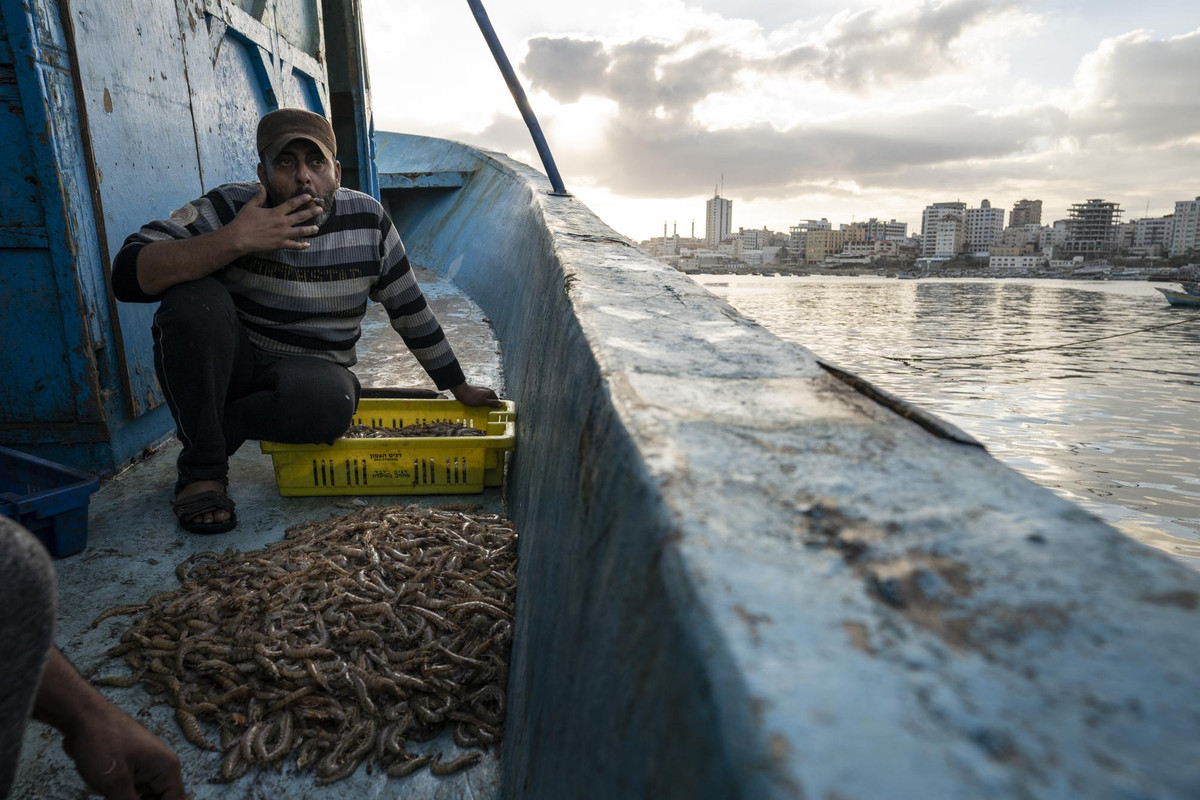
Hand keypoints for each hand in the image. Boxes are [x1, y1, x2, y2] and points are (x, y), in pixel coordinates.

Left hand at [62, 701, 185, 799]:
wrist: (82, 715)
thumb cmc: (102, 744)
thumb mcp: (115, 783)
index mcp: (167, 768)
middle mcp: (162, 766)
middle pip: (161, 799)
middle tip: (117, 798)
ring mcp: (146, 765)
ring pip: (145, 796)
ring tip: (111, 793)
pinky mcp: (132, 765)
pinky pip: (134, 789)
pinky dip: (123, 796)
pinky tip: (106, 791)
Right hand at [226, 184, 321, 252]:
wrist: (239, 238)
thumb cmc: (243, 221)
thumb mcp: (251, 206)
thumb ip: (259, 197)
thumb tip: (262, 186)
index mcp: (276, 213)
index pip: (292, 204)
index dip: (302, 200)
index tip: (310, 197)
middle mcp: (282, 223)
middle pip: (300, 217)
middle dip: (312, 213)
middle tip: (320, 210)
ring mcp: (282, 235)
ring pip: (300, 231)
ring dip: (310, 230)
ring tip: (317, 228)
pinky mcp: (279, 245)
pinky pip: (293, 246)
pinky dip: (301, 245)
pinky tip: (307, 244)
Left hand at [451, 382, 500, 407]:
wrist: (460, 391)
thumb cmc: (471, 397)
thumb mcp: (483, 402)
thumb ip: (492, 403)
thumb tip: (501, 404)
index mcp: (490, 392)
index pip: (497, 401)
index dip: (495, 406)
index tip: (492, 413)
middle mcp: (487, 391)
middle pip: (491, 400)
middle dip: (489, 406)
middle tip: (486, 412)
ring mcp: (481, 391)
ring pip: (485, 400)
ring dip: (483, 405)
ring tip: (480, 410)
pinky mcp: (476, 392)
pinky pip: (480, 399)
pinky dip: (479, 403)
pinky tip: (475, 406)